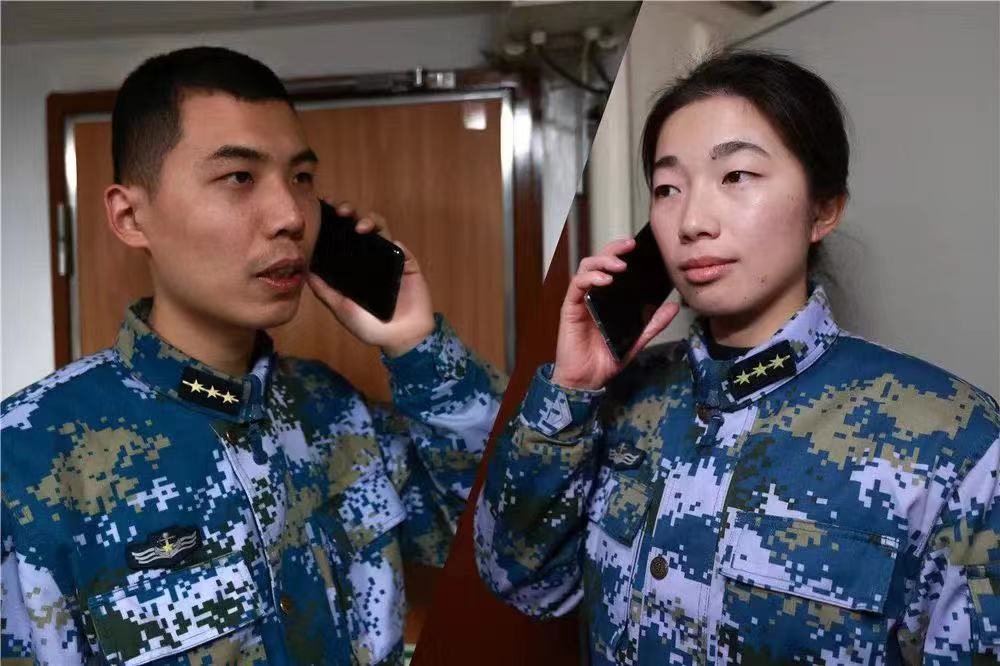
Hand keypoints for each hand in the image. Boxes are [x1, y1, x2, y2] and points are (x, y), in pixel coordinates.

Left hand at [307, 198, 435, 356]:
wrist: (400, 338)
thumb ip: (324, 291)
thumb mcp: (341, 308)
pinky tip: (385, 242)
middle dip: (350, 211)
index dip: (332, 219)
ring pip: (380, 228)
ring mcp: (389, 258)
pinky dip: (392, 241)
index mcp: (352, 264)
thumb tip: (304, 272)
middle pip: (359, 224)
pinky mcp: (407, 263)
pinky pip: (400, 246)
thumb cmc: (370, 326)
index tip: (321, 205)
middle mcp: (369, 256)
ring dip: (370, 220)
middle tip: (340, 211)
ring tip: (359, 226)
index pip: (341, 235)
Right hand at [550, 238, 679, 390]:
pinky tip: (605, 281)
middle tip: (630, 246)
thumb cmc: (606, 359)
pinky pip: (577, 286)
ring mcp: (580, 300)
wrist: (587, 380)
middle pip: (598, 261)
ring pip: (586, 268)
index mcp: (606, 299)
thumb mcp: (637, 339)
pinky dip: (590, 278)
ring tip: (620, 266)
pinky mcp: (570, 308)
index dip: (621, 253)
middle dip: (613, 250)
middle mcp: (592, 295)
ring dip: (603, 262)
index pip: (611, 267)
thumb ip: (653, 323)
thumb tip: (673, 306)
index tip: (637, 245)